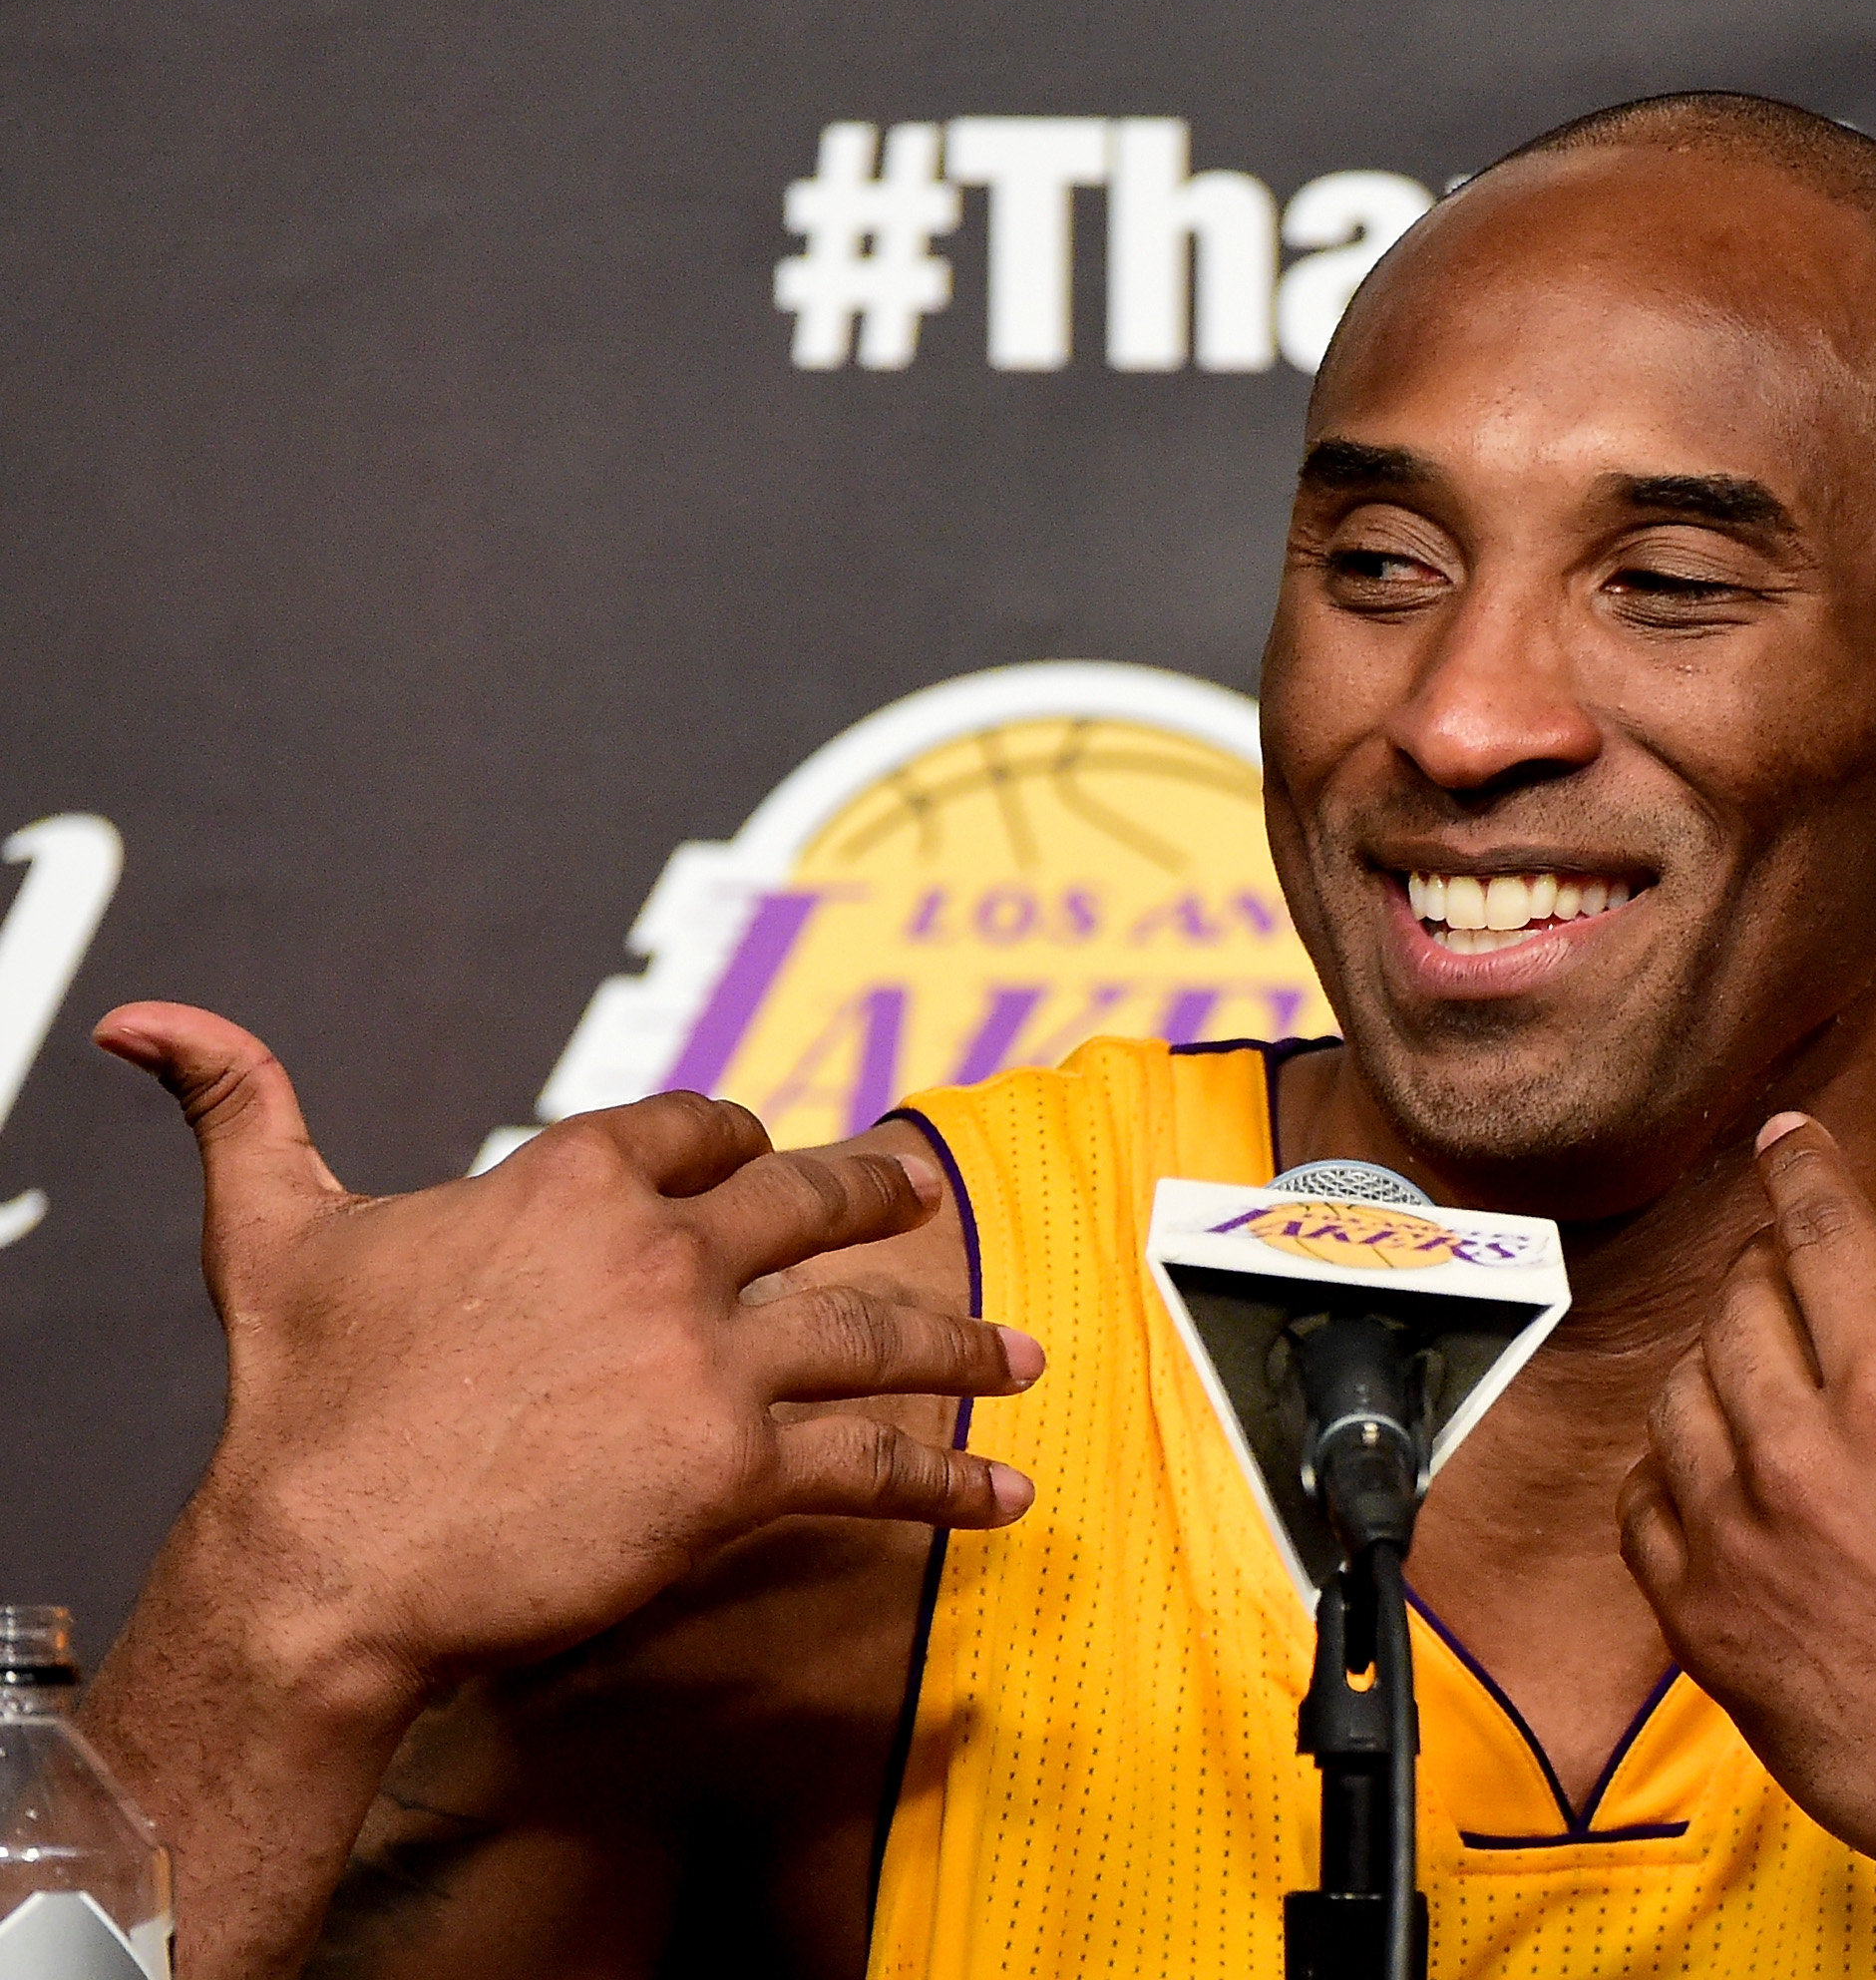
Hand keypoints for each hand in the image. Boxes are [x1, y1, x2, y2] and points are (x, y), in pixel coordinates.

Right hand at [97, 1002, 1040, 1706]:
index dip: (735, 1141)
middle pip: (812, 1207)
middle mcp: (661, 1250)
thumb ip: (243, 1109)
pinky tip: (1008, 1491)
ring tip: (1023, 1358)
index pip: (695, 1131)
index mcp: (571, 1177)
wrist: (321, 1558)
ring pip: (874, 1334)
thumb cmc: (301, 1404)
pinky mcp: (735, 1465)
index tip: (761, 1152)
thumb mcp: (274, 1228)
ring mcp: (709, 1355)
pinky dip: (952, 1481)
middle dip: (881, 1197)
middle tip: (926, 1195)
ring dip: (962, 1347)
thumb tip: (150, 1019)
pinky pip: (875, 1465)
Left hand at [1617, 1112, 1875, 1950]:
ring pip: (1679, 1397)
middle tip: (1803, 1278)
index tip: (1784, 1137)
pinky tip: (1728, 1473)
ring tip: (1773, 1373)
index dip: (1801, 1169)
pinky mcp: (1707, 1627)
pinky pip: (1644, 1507)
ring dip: (1719, 1369)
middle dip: (1772, 1275)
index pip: (1819, 1234)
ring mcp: (1742, 1546)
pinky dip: (1675, 1473)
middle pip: (1739, 1306)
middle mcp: (1805, 1459)